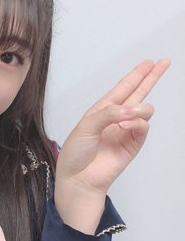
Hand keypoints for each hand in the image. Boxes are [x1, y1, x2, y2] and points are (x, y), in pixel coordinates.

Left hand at [54, 58, 169, 232]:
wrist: (78, 179)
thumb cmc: (76, 153)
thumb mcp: (85, 126)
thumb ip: (108, 113)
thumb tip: (130, 109)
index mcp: (102, 110)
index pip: (123, 88)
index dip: (136, 75)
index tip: (150, 62)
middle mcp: (116, 118)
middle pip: (139, 93)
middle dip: (151, 78)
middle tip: (164, 63)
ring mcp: (126, 131)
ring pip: (145, 110)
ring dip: (138, 109)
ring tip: (125, 117)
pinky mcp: (133, 145)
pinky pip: (143, 127)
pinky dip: (136, 123)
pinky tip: (124, 127)